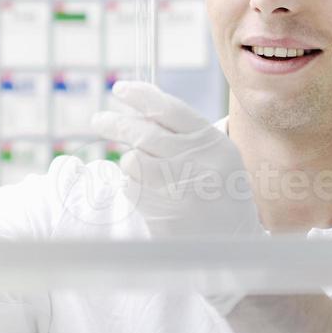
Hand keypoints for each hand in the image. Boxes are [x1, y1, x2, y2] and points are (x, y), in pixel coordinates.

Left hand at [91, 82, 264, 311]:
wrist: (234, 243)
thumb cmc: (220, 193)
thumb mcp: (216, 156)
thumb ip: (184, 134)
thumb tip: (137, 112)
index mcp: (213, 143)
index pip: (170, 109)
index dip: (141, 95)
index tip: (119, 89)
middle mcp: (197, 163)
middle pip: (144, 132)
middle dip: (115, 123)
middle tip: (98, 120)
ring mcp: (179, 189)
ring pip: (133, 161)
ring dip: (130, 163)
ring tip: (146, 174)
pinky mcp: (163, 213)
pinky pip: (132, 188)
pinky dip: (133, 188)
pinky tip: (152, 196)